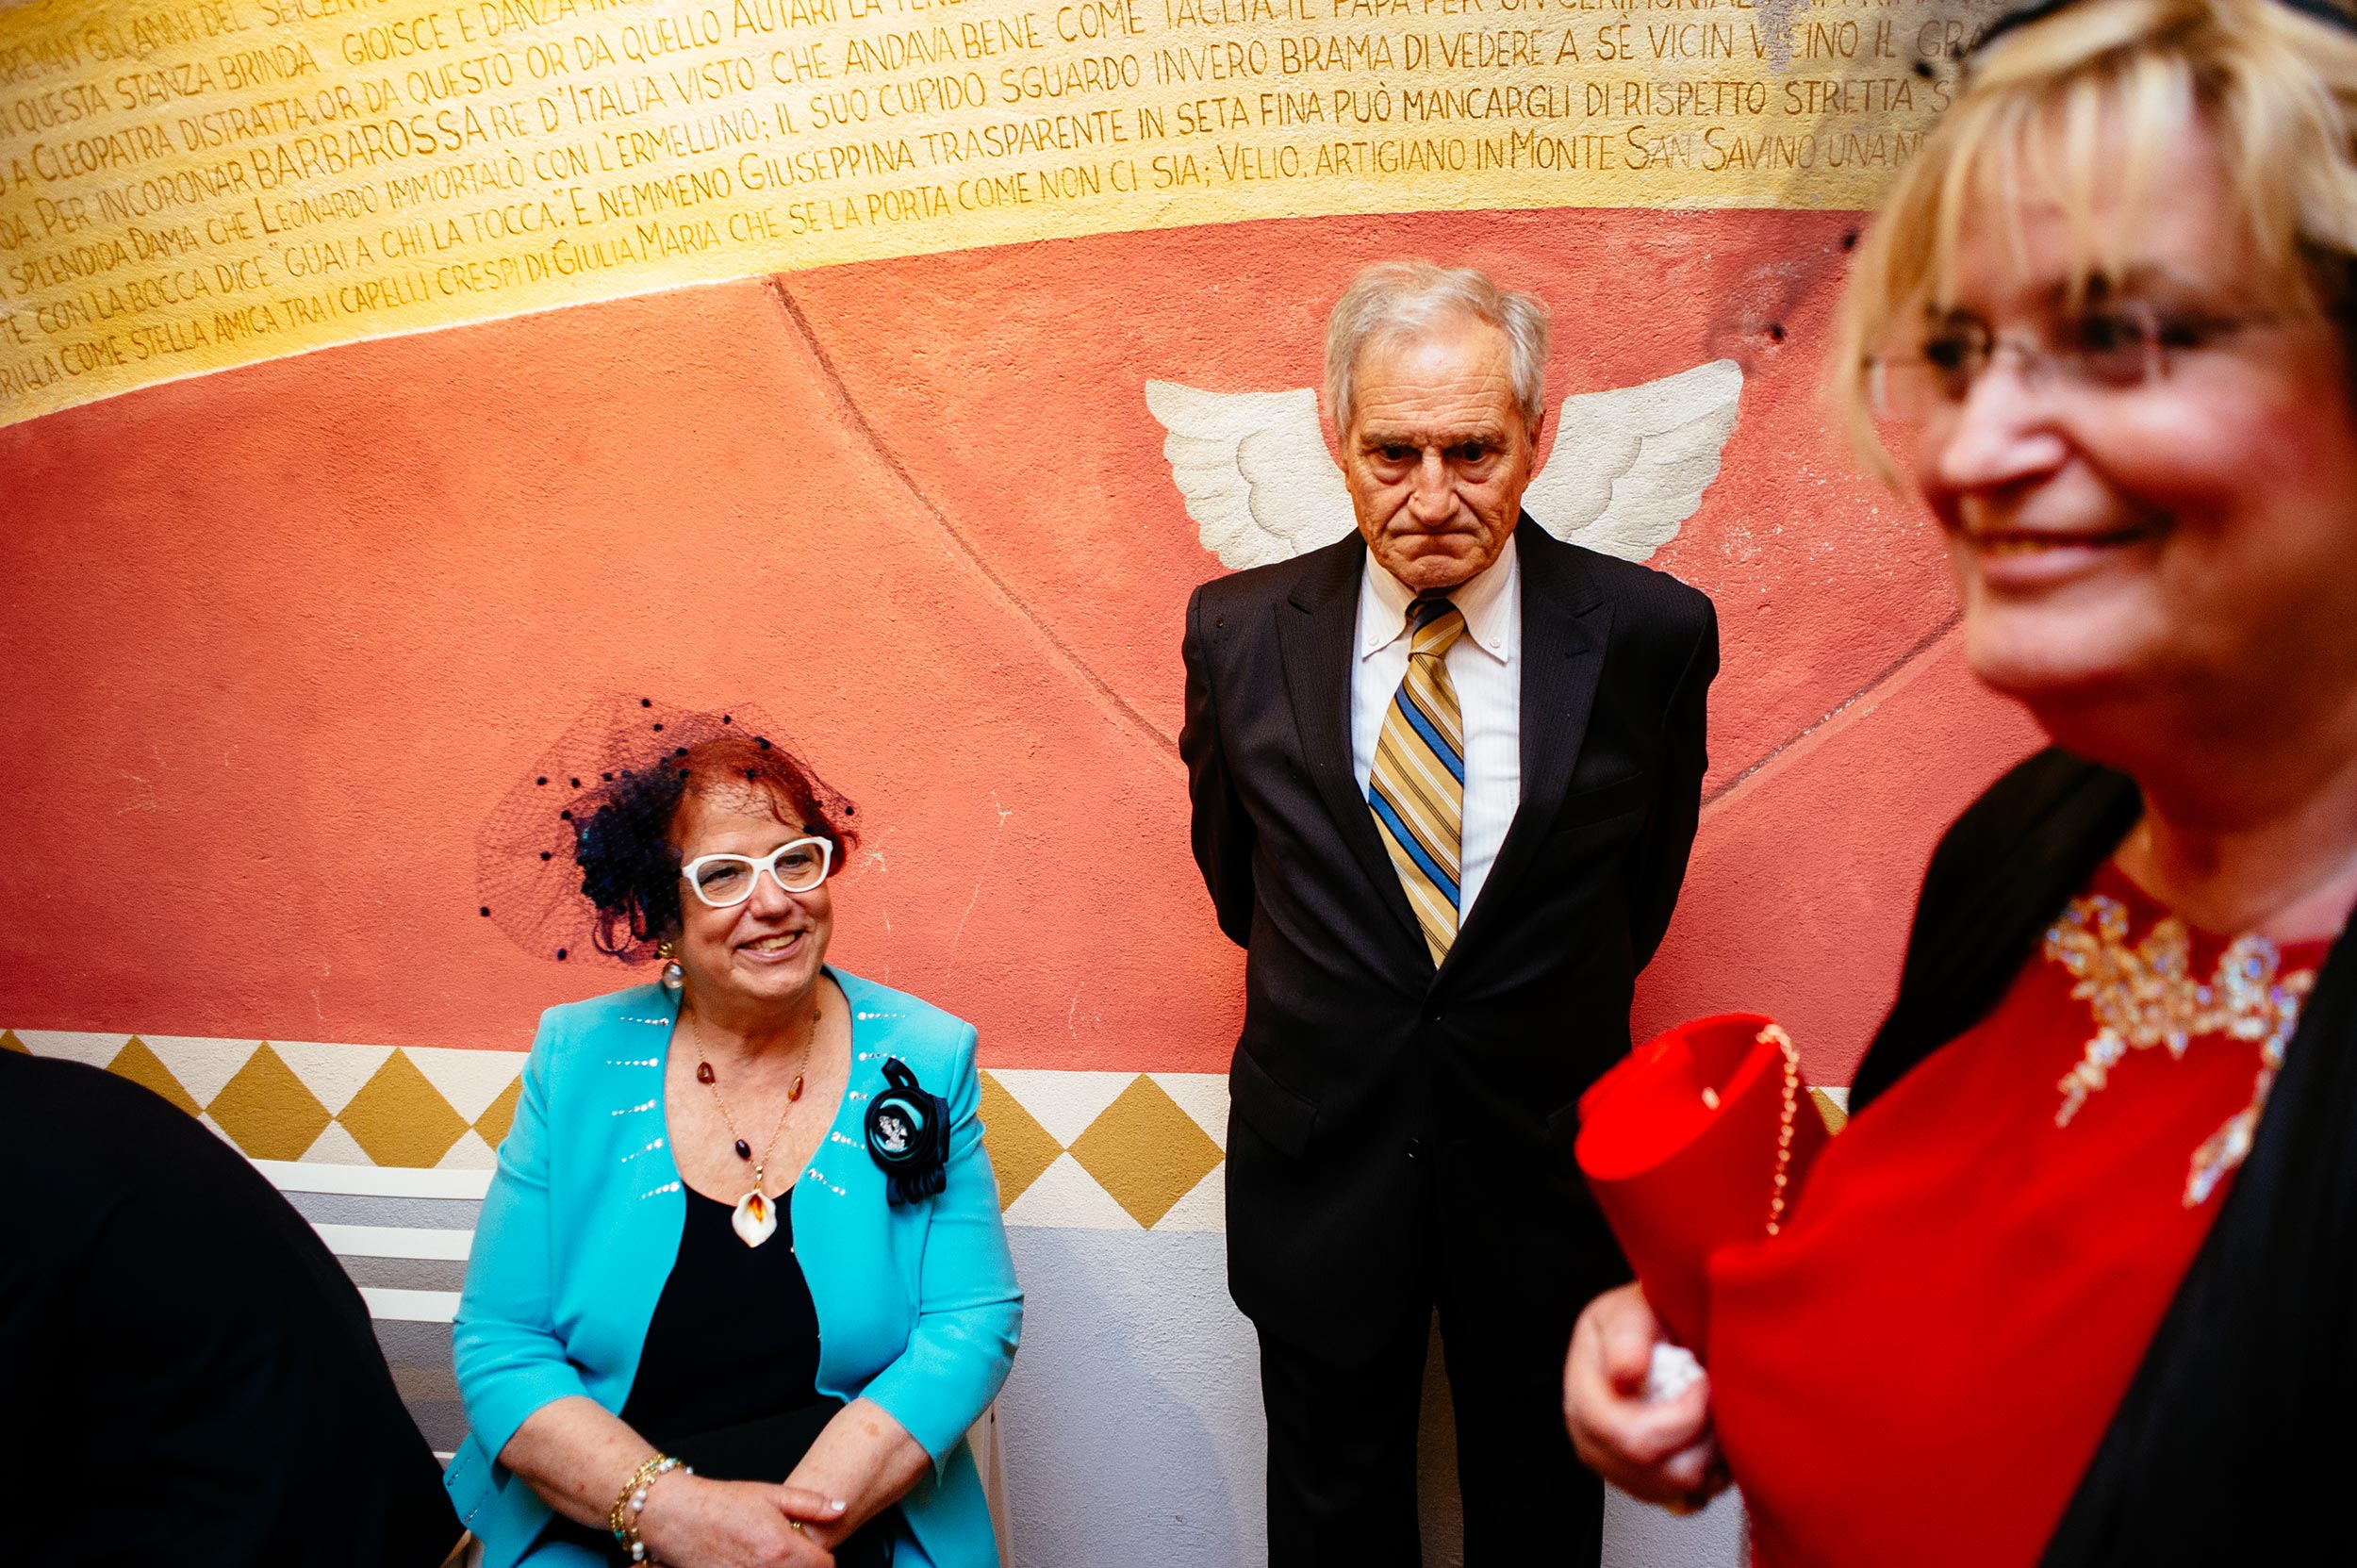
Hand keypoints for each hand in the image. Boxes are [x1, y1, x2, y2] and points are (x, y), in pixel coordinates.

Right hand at [634, 1473, 846, 1567]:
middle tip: (791, 1554)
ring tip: (769, 1557)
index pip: (825, 1567)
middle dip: (802, 1567)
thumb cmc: (722, 1502)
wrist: (677, 1516)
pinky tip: (751, 1563)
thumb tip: (841, 1508)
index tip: (814, 1551)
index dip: (823, 1559)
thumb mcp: (770, 1494)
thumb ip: (811, 1504)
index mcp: (783, 1548)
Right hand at [1562, 1283, 1729, 1512]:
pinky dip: (1710, 1474)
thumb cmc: (1633, 1321)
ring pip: (1678, 1491)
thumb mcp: (1625, 1310)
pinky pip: (1687, 1500)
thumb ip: (1627, 1337)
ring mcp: (1618, 1469)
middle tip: (1716, 1400)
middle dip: (1703, 1439)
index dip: (1682, 1418)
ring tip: (1715, 1416)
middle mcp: (1594, 1445)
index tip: (1701, 1381)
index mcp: (1584, 1403)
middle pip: (1659, 1473)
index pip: (1632, 1439)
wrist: (1638, 1335)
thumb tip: (1625, 1374)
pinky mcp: (1645, 1483)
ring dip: (1711, 1457)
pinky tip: (1710, 1438)